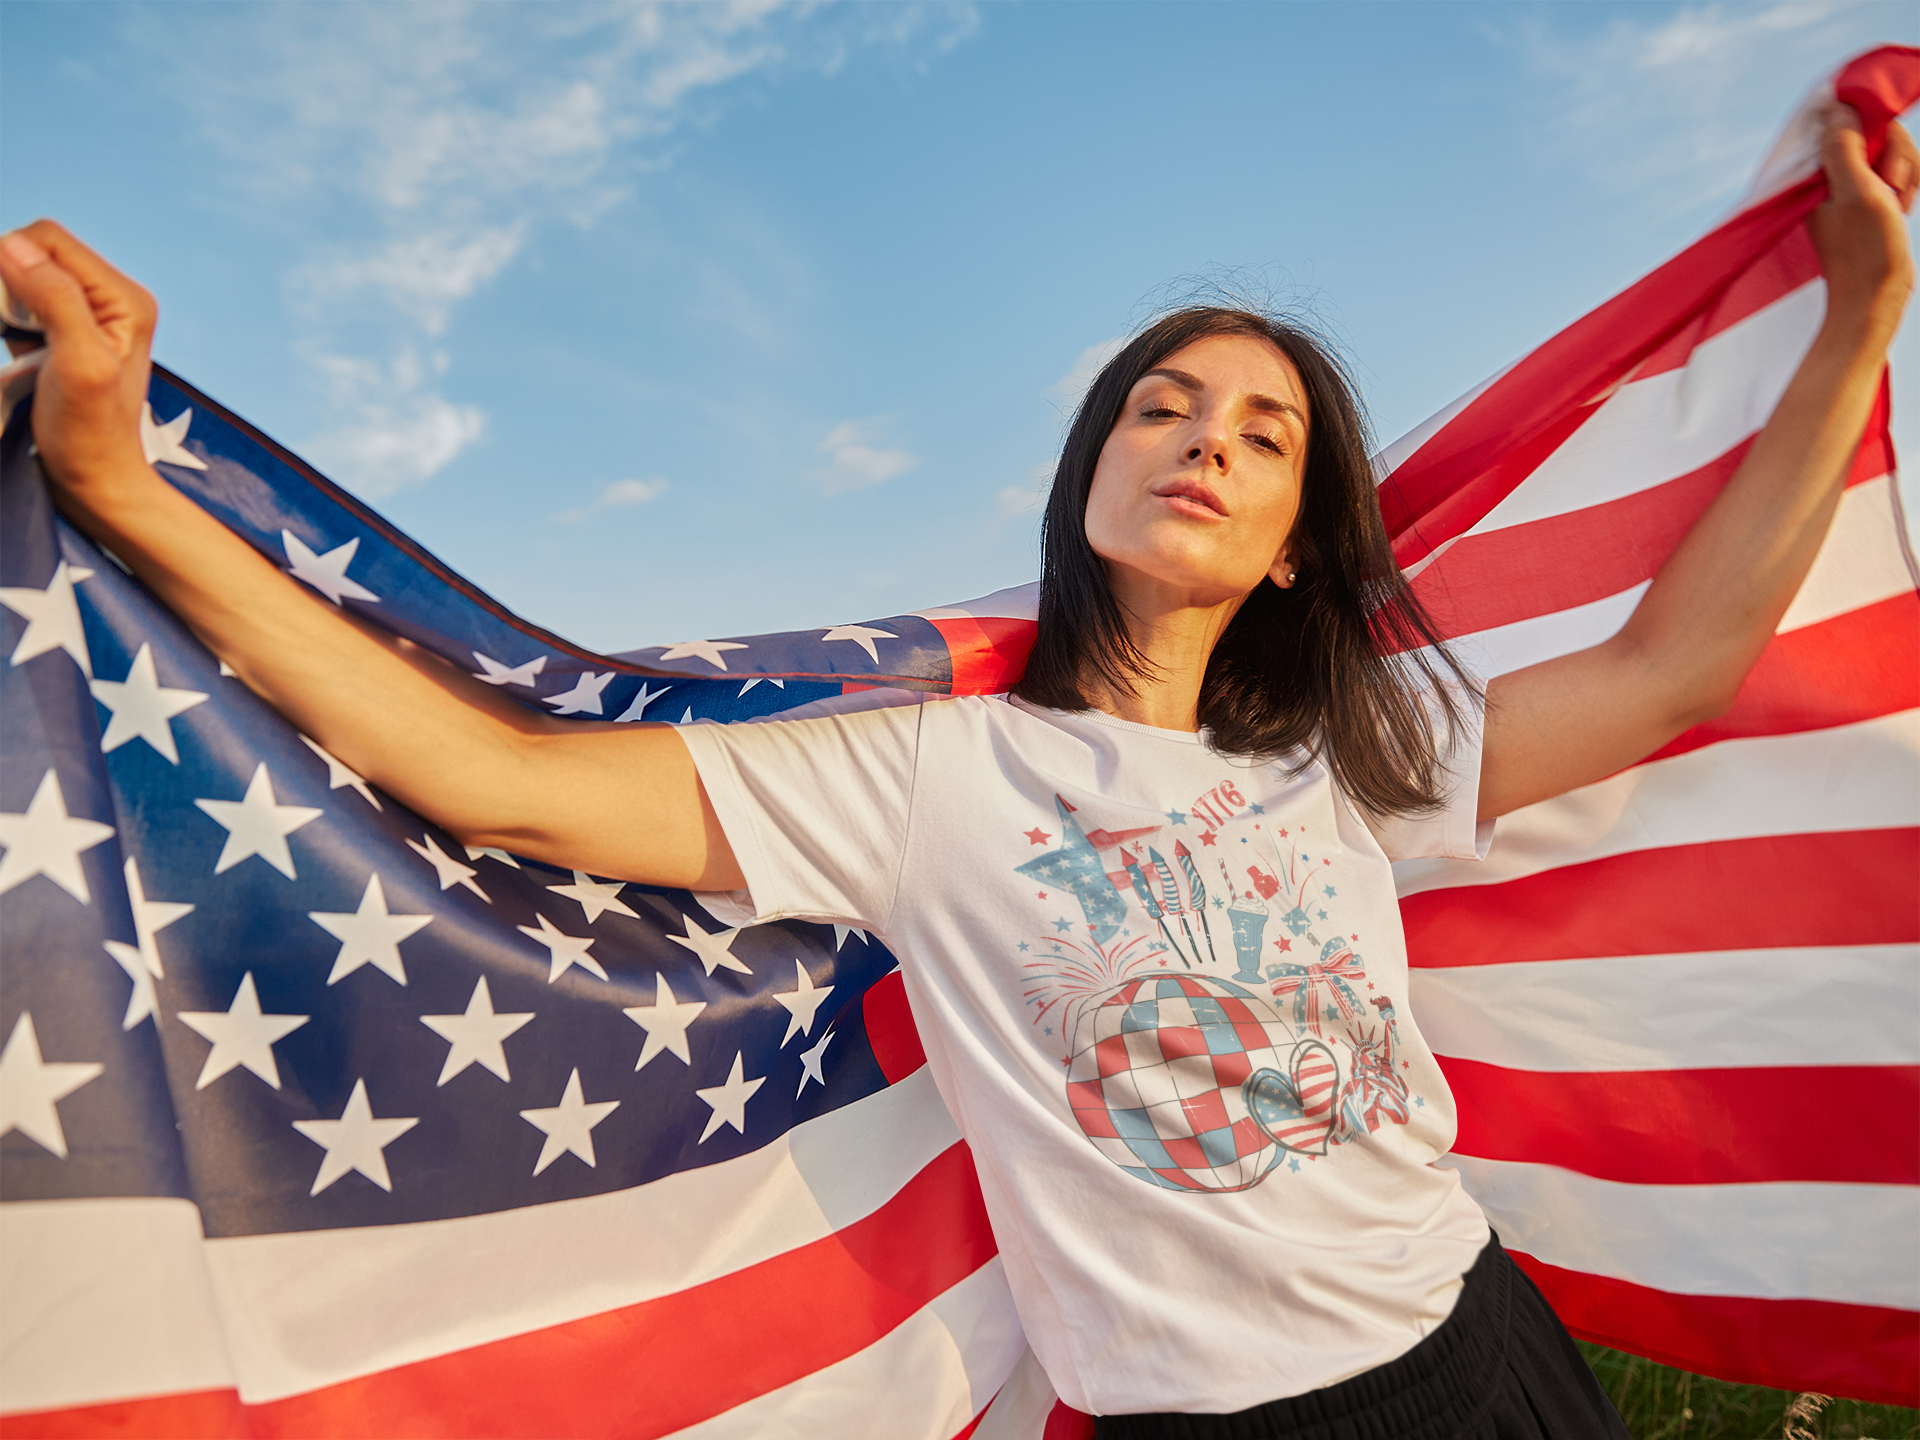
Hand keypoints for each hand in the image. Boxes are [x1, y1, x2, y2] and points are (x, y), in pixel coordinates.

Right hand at [0, 220, 155, 492]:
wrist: (95, 480)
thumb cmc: (92, 433)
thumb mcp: (79, 364)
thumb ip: (55, 299)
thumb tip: (13, 245)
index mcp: (125, 298)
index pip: (49, 240)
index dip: (12, 260)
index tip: (6, 311)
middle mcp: (110, 299)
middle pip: (33, 252)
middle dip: (6, 280)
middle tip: (16, 334)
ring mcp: (84, 315)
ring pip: (21, 274)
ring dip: (3, 300)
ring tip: (20, 346)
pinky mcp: (59, 333)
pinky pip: (18, 302)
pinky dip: (3, 316)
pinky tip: (16, 351)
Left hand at [1809, 109, 1916, 337]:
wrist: (1875, 296)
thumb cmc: (1865, 249)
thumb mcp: (1857, 192)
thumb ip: (1843, 149)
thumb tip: (1836, 107)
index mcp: (1815, 172)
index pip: (1847, 120)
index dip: (1876, 129)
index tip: (1883, 166)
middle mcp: (1828, 175)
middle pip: (1876, 132)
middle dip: (1895, 156)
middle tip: (1889, 189)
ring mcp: (1850, 186)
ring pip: (1891, 152)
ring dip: (1904, 173)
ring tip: (1896, 205)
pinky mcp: (1868, 197)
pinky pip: (1897, 172)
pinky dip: (1906, 186)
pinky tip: (1901, 209)